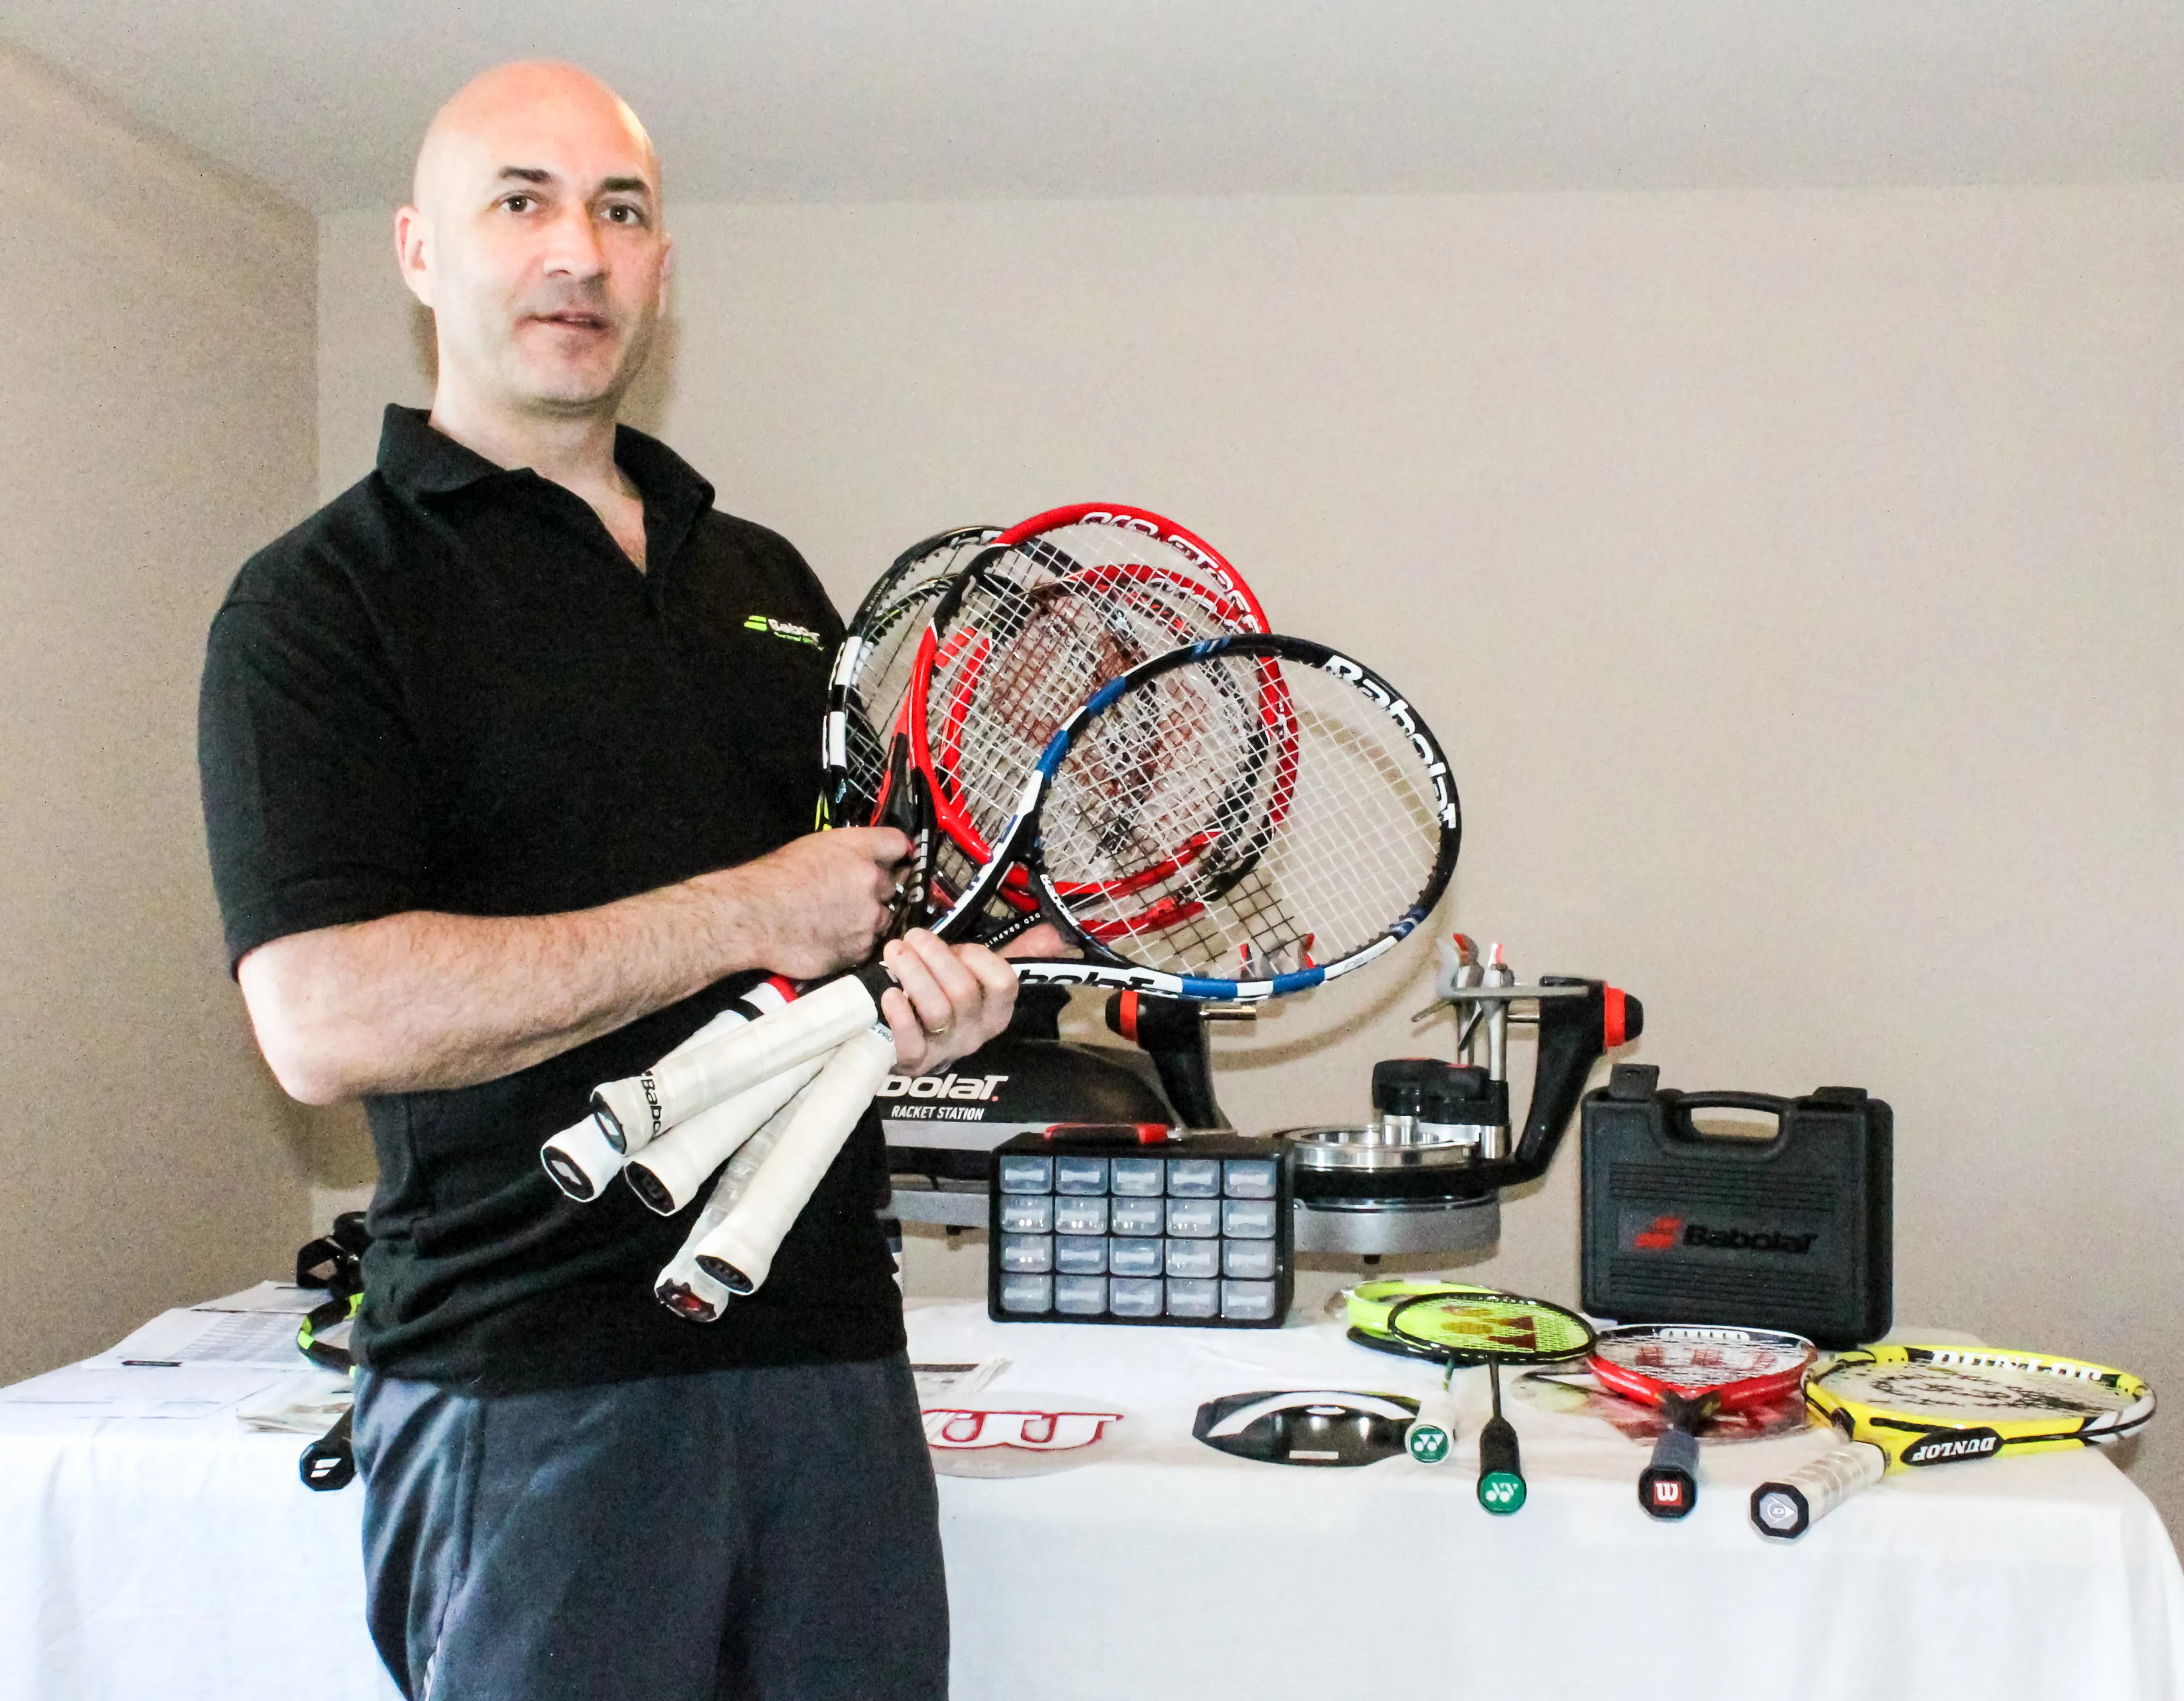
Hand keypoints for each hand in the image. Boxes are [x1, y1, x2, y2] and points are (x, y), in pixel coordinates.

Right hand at [720, 828, 908, 979]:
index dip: (897, 853)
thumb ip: (847, 851)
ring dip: (866, 919)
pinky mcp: (860, 948)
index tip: (896, 860)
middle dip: (877, 890)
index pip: (899, 843)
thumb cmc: (773, 880)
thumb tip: (861, 858)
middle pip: (893, 884)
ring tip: (834, 919)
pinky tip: (828, 937)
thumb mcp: (812, 847)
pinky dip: (853, 943)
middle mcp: (872, 880)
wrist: (753, 916)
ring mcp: (869, 917)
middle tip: (851, 895)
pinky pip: (867, 944)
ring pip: (882, 917)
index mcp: (859, 849)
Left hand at [879, 929, 1020, 1073]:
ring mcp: (946, 1048)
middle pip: (963, 992)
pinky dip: (899, 1015)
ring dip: (913, 975)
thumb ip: (1016, 952)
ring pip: (936, 1011)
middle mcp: (976, 1032)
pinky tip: (888, 992)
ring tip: (895, 952)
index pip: (1003, 983)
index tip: (957, 946)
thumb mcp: (981, 975)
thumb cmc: (947, 996)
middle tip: (913, 937)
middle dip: (936, 956)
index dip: (978, 957)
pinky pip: (911, 1043)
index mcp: (997, 1010)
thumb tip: (1055, 932)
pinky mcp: (915, 1062)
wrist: (912, 1041)